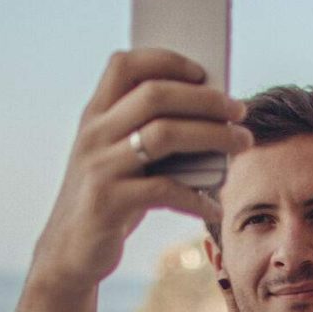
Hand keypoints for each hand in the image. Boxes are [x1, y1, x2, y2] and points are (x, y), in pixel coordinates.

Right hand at [29, 50, 249, 292]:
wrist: (69, 251)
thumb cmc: (110, 198)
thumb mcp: (120, 158)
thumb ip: (149, 133)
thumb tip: (215, 115)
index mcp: (95, 115)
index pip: (125, 64)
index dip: (166, 60)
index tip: (204, 72)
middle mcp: (94, 134)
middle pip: (155, 95)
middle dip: (205, 99)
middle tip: (239, 111)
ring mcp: (99, 166)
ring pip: (165, 135)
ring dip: (213, 136)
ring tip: (243, 144)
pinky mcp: (108, 202)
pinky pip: (165, 190)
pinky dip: (197, 198)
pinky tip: (215, 208)